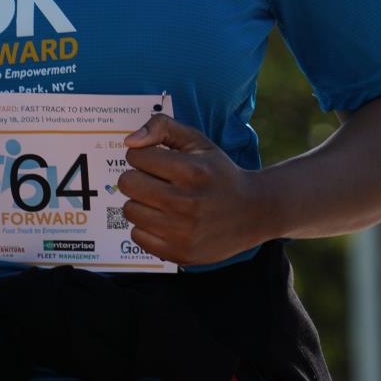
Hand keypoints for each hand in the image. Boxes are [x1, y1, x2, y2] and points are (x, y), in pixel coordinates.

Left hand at [119, 114, 263, 265]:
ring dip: (141, 202)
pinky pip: (137, 235)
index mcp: (190, 170)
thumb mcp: (197, 141)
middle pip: (128, 183)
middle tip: (154, 180)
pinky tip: (164, 220)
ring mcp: (182, 231)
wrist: (253, 212)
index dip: (143, 155)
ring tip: (161, 200)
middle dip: (137, 177)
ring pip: (129, 209)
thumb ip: (162, 127)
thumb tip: (130, 142)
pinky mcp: (180, 252)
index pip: (136, 156)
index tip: (156, 160)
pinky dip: (146, 226)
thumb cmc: (218, 172)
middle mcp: (186, 202)